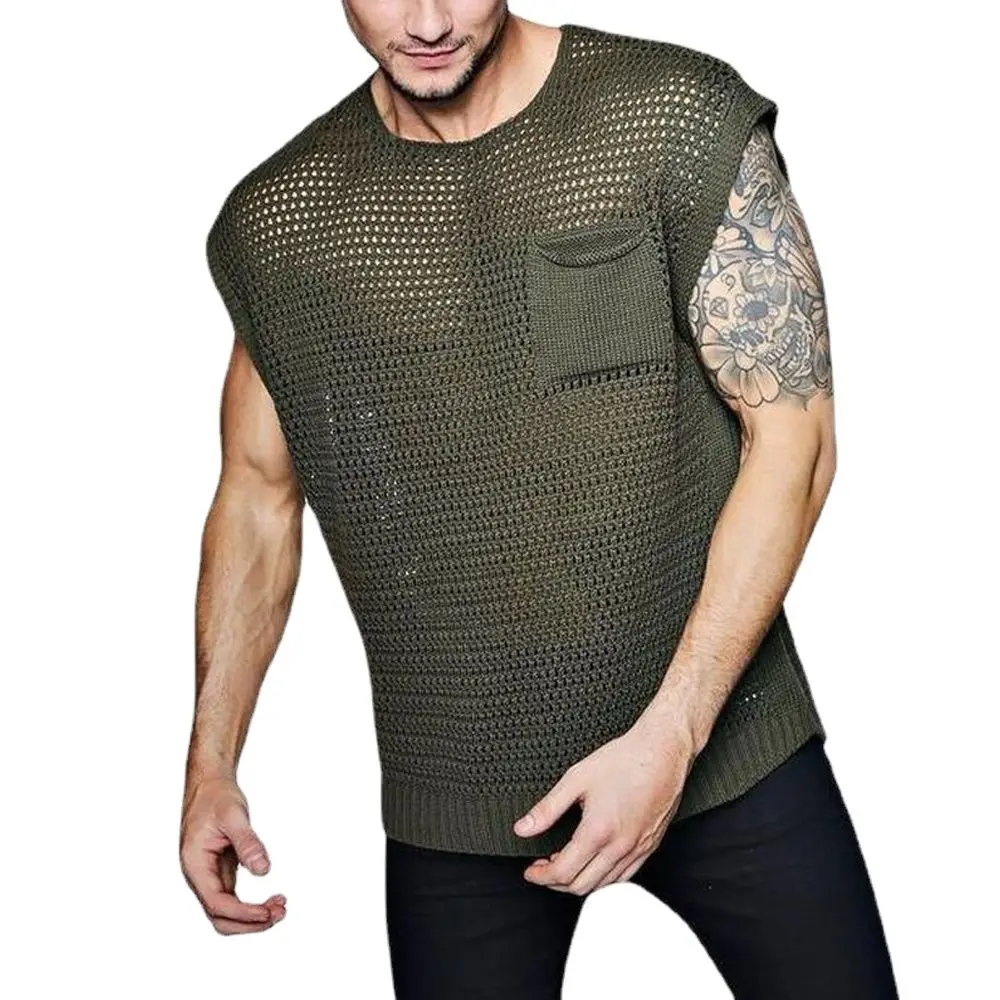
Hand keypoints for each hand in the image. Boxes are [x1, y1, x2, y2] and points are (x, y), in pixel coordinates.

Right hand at [179, 775, 285, 933]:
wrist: (208, 784)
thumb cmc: (216, 797)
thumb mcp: (233, 815)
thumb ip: (247, 842)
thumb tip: (263, 870)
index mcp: (195, 865)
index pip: (216, 903)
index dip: (243, 913)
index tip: (268, 911)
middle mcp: (199, 877)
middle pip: (220, 917)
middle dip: (249, 923)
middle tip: (280, 912)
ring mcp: (209, 877)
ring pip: (227, 912)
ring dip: (252, 918)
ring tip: (281, 907)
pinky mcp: (220, 873)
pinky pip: (233, 900)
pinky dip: (252, 905)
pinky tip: (272, 898)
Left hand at [512, 713, 697, 893]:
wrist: (662, 752)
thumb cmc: (623, 760)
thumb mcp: (576, 779)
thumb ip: (547, 808)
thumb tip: (523, 828)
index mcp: (598, 831)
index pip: (563, 872)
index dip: (541, 876)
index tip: (530, 872)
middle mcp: (619, 847)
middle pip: (581, 886)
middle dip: (556, 883)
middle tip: (542, 869)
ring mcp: (637, 849)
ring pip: (603, 886)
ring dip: (579, 882)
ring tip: (564, 864)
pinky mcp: (649, 846)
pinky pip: (624, 877)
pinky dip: (603, 879)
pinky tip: (593, 864)